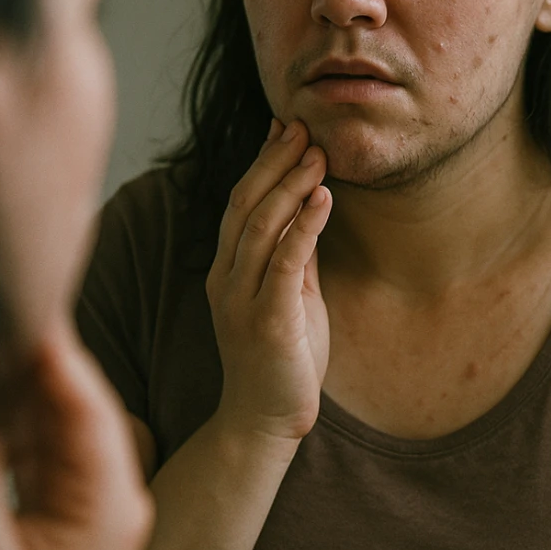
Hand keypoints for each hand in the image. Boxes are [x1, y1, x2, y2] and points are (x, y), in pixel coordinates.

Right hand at [3, 320, 154, 549]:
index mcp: (110, 506)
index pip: (83, 407)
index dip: (51, 353)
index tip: (22, 300)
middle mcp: (112, 498)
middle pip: (70, 406)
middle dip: (30, 360)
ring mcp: (90, 504)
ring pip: (50, 423)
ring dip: (17, 384)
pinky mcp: (65, 512)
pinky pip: (37, 449)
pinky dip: (11, 419)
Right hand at [206, 118, 332, 445]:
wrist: (264, 422)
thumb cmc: (280, 360)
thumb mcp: (290, 297)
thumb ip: (295, 255)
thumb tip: (312, 207)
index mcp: (226, 271)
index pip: (239, 204)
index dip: (261, 163)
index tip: (284, 128)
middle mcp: (225, 279)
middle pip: (244, 206)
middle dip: (274, 162)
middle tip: (303, 127)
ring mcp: (241, 300)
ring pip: (260, 227)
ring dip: (290, 185)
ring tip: (317, 153)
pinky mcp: (266, 322)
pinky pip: (284, 263)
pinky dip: (304, 226)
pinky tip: (324, 198)